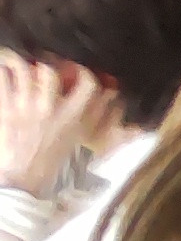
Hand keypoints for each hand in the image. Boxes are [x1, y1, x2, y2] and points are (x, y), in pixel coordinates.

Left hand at [0, 56, 110, 195]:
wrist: (21, 180)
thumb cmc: (49, 163)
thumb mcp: (77, 141)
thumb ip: (90, 117)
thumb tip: (111, 97)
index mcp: (71, 118)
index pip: (87, 84)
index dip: (83, 72)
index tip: (77, 70)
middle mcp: (49, 110)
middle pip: (49, 71)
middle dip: (45, 63)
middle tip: (42, 62)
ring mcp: (24, 108)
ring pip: (22, 70)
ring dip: (19, 62)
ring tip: (16, 60)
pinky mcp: (4, 111)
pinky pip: (2, 81)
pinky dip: (2, 73)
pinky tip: (3, 73)